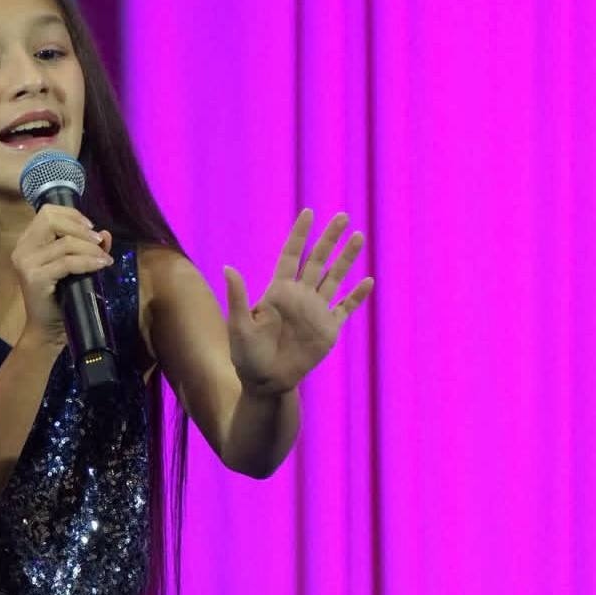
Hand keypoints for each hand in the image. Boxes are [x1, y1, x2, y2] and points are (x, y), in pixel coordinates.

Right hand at [10, 205, 112, 345]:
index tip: (91, 228)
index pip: (47, 212)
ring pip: (65, 243)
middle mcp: (22, 249)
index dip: (72, 215)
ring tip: (105, 259)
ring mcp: (26, 263)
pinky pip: (68, 262)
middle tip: (99, 243)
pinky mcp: (35, 278)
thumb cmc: (59, 299)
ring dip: (90, 248)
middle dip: (80, 229)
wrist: (47, 330)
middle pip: (51, 219)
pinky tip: (101, 266)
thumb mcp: (74, 267)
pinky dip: (88, 262)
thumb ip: (87, 248)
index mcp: (27, 242)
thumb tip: (105, 233)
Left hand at [223, 209, 373, 395]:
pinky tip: (367, 281)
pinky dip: (356, 296)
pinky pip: (345, 308)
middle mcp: (299, 296)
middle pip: (317, 261)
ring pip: (334, 278)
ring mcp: (315, 311)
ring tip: (358, 236)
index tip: (308, 213)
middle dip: (329, 239)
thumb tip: (228, 267)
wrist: (265, 382)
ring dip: (346, 259)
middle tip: (342, 216)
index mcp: (278, 291)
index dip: (300, 235)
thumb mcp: (239, 325)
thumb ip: (239, 297)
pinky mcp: (328, 329)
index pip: (291, 255)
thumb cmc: (246, 355)